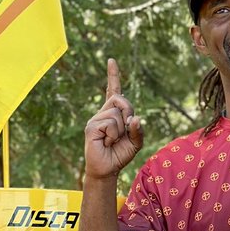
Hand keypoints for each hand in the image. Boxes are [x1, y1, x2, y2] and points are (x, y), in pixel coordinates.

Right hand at [83, 58, 143, 178]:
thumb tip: (135, 118)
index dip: (113, 75)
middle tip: (124, 131)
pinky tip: (107, 142)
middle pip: (121, 100)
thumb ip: (138, 129)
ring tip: (112, 141)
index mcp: (113, 113)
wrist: (108, 170)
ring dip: (121, 130)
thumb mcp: (136, 142)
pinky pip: (110, 123)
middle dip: (128, 114)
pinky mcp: (91, 127)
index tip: (111, 60)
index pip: (114, 91)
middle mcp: (103, 113)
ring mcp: (96, 119)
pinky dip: (114, 135)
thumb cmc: (120, 155)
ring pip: (117, 113)